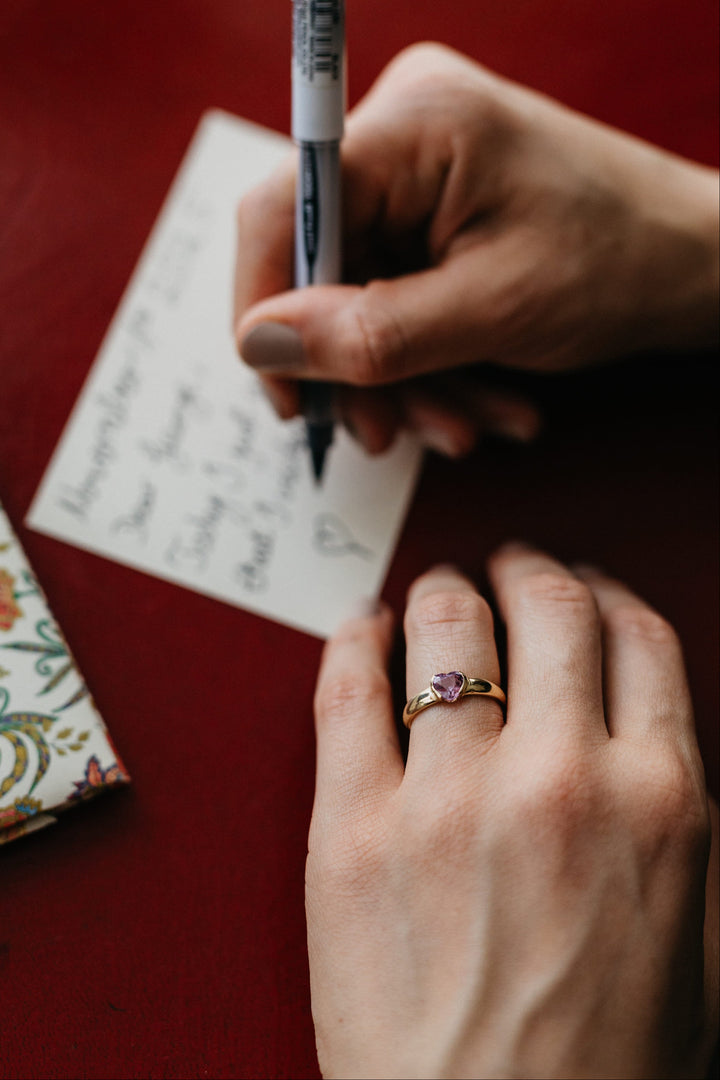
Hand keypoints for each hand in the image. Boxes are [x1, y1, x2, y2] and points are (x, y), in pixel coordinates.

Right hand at [234, 44, 718, 455]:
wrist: (691, 263)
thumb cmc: (618, 264)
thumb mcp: (492, 311)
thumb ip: (370, 332)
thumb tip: (259, 343)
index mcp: (414, 124)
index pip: (281, 208)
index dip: (264, 308)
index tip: (291, 398)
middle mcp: (403, 136)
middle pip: (319, 264)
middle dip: (358, 364)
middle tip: (388, 434)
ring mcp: (416, 175)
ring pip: (356, 296)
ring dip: (401, 377)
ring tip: (463, 427)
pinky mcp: (432, 214)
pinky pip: (395, 298)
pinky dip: (429, 360)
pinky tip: (479, 400)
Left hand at [306, 546, 717, 1077]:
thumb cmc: (604, 1071)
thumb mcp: (698, 938)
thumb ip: (680, 817)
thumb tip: (644, 726)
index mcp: (660, 801)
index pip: (638, 635)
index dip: (608, 592)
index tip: (585, 585)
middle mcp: (560, 780)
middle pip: (548, 605)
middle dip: (529, 567)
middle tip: (509, 565)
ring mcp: (448, 800)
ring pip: (445, 623)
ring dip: (445, 588)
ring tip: (438, 591)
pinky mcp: (351, 831)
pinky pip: (346, 687)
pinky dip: (354, 635)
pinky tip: (363, 623)